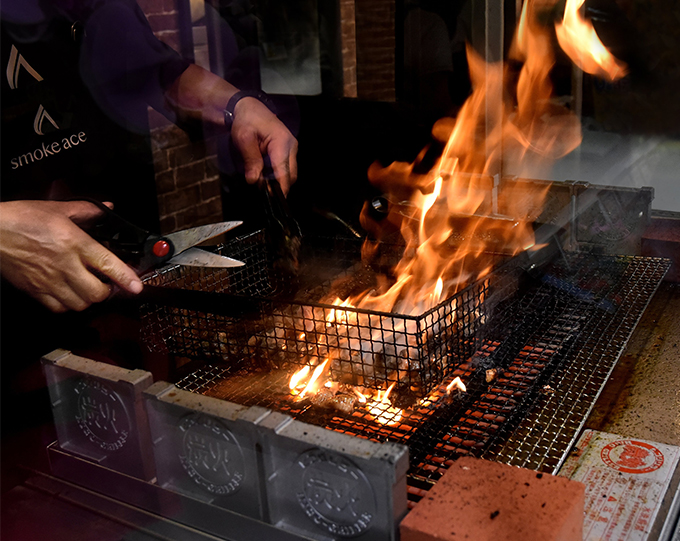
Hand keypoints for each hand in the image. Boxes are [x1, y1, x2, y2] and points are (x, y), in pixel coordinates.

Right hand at [0, 200, 142, 312]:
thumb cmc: (21, 219)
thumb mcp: (58, 209)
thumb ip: (87, 211)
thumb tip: (107, 209)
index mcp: (74, 242)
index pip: (108, 264)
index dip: (127, 278)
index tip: (137, 286)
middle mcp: (64, 264)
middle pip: (97, 292)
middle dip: (107, 291)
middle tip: (108, 283)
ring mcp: (49, 280)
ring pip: (80, 304)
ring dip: (89, 298)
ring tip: (88, 287)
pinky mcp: (35, 290)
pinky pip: (58, 308)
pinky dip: (68, 305)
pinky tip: (68, 293)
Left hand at [230, 97, 297, 194]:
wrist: (249, 108)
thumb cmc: (246, 119)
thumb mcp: (244, 138)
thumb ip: (251, 160)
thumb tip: (254, 180)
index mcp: (282, 142)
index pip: (284, 171)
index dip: (278, 187)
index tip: (271, 197)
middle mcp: (291, 146)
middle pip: (290, 176)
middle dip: (278, 186)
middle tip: (262, 190)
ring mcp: (291, 148)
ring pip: (289, 173)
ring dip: (276, 180)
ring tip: (261, 180)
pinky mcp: (288, 151)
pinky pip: (286, 168)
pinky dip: (276, 174)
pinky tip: (264, 173)